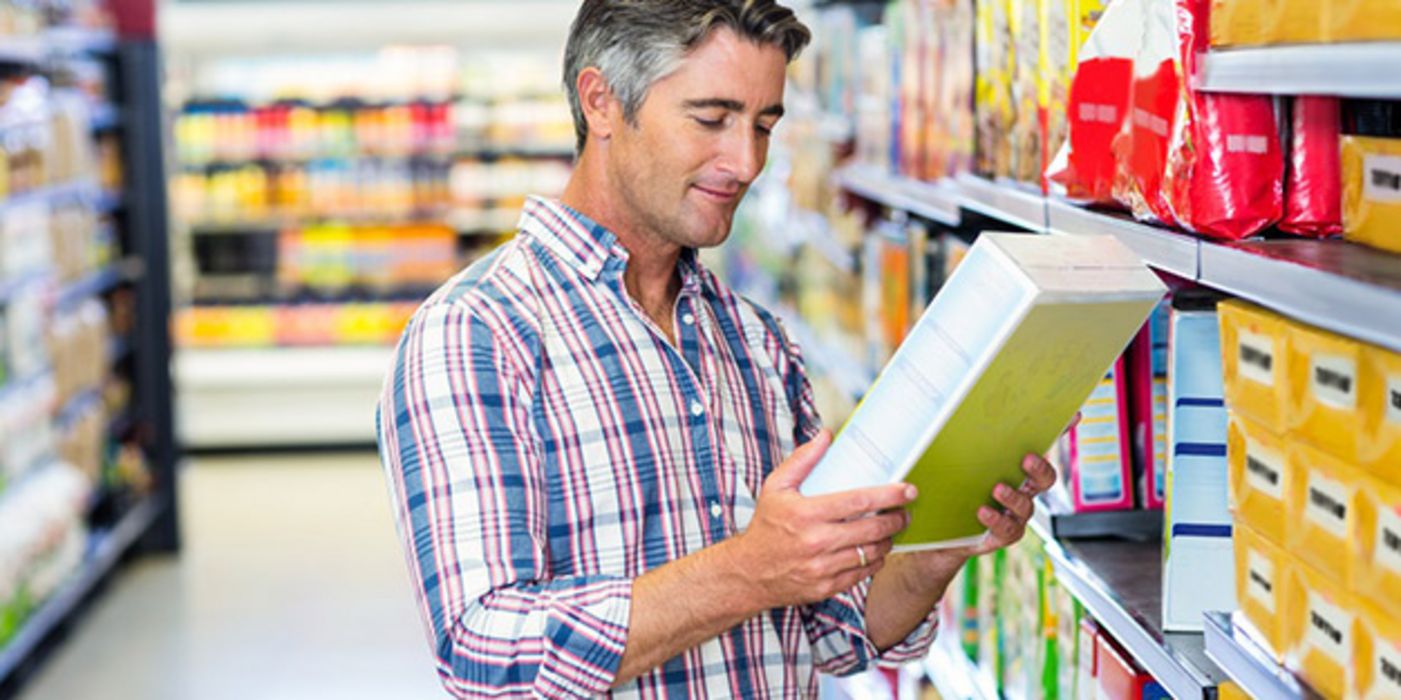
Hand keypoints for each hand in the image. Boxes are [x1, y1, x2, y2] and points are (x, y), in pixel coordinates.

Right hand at [726, 430, 917, 609]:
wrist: (749, 573)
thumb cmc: (765, 528)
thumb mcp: (775, 487)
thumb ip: (802, 460)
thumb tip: (825, 437)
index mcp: (807, 514)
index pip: (860, 502)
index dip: (889, 495)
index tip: (907, 490)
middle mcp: (817, 542)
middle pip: (873, 529)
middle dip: (896, 519)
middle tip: (903, 512)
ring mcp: (823, 568)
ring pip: (872, 553)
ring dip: (888, 540)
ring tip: (890, 530)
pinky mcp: (827, 587)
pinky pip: (862, 574)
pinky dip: (874, 561)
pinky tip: (874, 550)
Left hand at [950, 452, 1057, 557]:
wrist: (942, 533)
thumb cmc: (953, 493)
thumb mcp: (955, 470)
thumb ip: (958, 454)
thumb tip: (944, 430)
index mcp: (1013, 473)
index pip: (1035, 458)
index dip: (1041, 450)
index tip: (1034, 442)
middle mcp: (1021, 494)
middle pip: (1042, 481)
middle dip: (1039, 469)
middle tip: (1027, 460)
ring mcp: (1014, 516)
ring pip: (1025, 506)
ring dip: (1014, 497)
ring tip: (998, 489)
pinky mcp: (1002, 535)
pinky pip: (1008, 529)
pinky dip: (997, 520)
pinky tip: (983, 512)